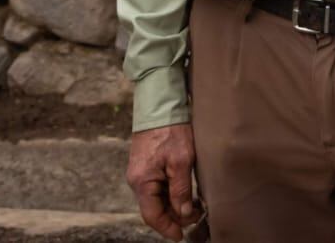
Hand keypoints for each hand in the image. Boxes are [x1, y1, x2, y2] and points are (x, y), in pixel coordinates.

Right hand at [127, 123, 201, 240]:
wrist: (160, 105)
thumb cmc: (171, 131)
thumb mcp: (182, 161)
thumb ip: (182, 189)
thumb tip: (184, 212)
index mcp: (142, 182)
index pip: (152, 215)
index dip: (167, 228)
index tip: (181, 236)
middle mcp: (137, 180)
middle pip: (154, 208)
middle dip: (174, 217)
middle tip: (197, 217)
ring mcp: (140, 173)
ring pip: (156, 199)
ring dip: (174, 205)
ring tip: (195, 206)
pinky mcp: (146, 166)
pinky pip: (157, 188)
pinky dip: (170, 194)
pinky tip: (185, 193)